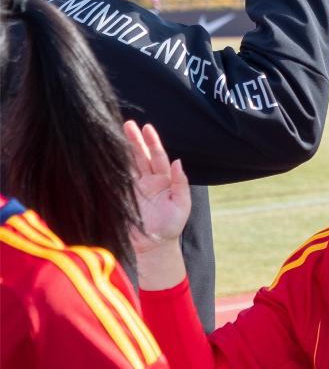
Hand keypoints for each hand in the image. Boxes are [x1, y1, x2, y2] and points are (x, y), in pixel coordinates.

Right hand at [124, 121, 190, 288]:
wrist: (154, 245)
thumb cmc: (171, 226)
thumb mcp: (182, 204)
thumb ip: (180, 183)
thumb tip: (178, 161)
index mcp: (164, 180)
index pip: (158, 157)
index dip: (152, 142)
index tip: (146, 128)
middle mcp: (148, 180)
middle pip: (140, 156)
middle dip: (134, 140)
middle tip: (127, 123)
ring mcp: (133, 187)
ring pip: (127, 163)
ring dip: (122, 149)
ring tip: (114, 132)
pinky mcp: (121, 195)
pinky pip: (116, 177)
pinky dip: (112, 166)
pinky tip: (107, 153)